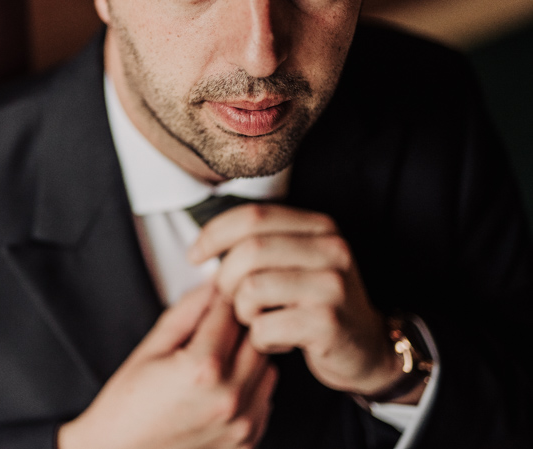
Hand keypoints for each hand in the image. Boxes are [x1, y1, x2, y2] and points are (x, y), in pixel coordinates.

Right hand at [57, 284, 276, 448]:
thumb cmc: (126, 408)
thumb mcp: (151, 349)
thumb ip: (186, 312)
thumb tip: (210, 286)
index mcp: (203, 369)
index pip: (230, 313)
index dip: (220, 298)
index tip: (215, 295)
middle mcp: (229, 398)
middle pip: (255, 338)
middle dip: (237, 326)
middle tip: (213, 328)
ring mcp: (242, 424)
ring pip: (267, 367)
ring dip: (248, 356)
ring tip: (216, 360)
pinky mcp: (247, 441)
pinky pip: (264, 399)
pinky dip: (250, 387)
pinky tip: (220, 387)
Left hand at [187, 203, 405, 396]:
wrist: (369, 349)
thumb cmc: (317, 304)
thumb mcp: (296, 262)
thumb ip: (260, 244)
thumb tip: (201, 246)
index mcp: (319, 226)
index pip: (253, 216)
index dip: (214, 234)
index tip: (194, 255)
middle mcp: (331, 248)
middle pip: (249, 251)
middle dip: (225, 279)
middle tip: (229, 299)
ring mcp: (332, 285)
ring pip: (252, 289)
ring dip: (241, 311)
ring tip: (257, 320)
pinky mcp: (328, 323)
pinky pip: (265, 326)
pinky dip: (259, 338)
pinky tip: (275, 340)